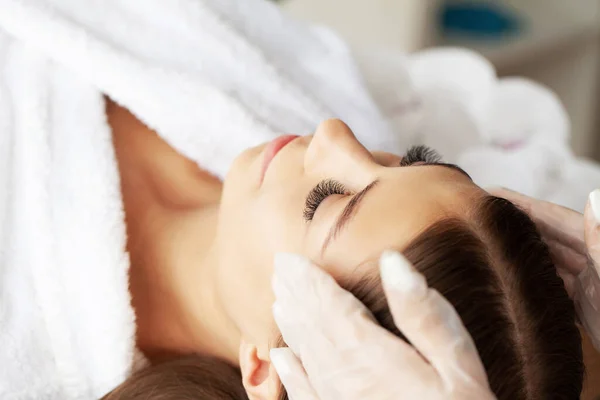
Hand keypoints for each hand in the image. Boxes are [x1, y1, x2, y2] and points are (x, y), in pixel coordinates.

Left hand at [270, 251, 495, 399]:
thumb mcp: (456, 363)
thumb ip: (423, 313)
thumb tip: (392, 262)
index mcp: (370, 354)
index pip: (329, 305)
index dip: (308, 280)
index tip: (289, 259)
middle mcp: (343, 377)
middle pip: (310, 325)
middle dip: (294, 294)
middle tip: (278, 269)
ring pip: (302, 353)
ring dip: (290, 323)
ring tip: (279, 301)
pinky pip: (303, 391)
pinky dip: (289, 370)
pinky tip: (281, 356)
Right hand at [489, 188, 599, 348]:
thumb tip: (593, 200)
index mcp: (598, 246)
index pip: (553, 218)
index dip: (521, 204)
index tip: (491, 194)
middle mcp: (591, 259)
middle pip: (544, 236)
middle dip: (514, 226)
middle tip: (478, 219)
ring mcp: (588, 282)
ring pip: (545, 260)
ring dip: (519, 252)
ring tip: (487, 244)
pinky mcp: (584, 304)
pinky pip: (551, 285)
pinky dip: (531, 279)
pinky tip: (512, 278)